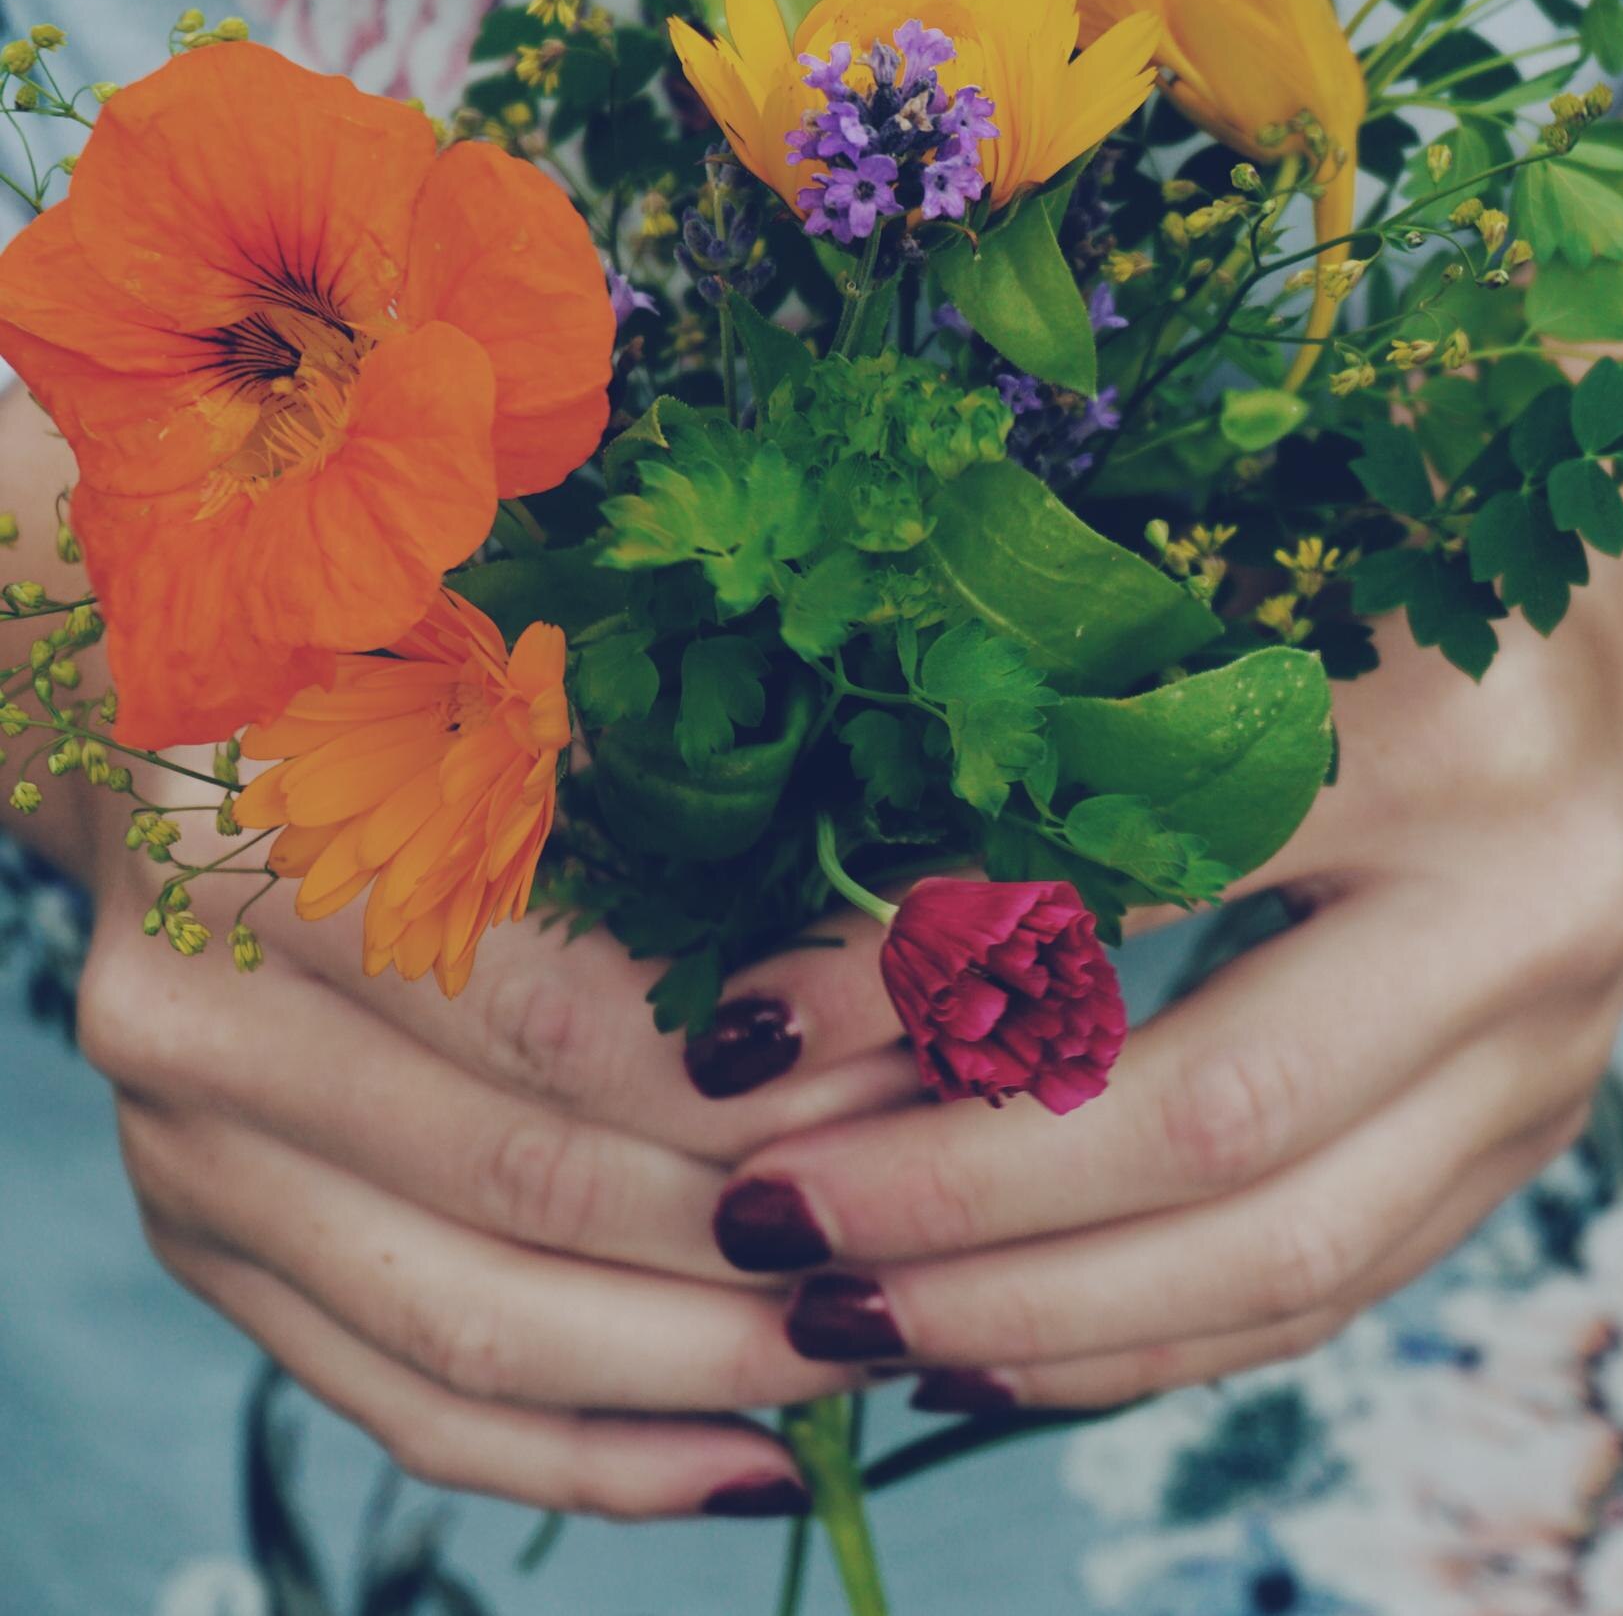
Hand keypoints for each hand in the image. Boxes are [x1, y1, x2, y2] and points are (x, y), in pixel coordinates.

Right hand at [0, 384, 918, 1518]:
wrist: (171, 724)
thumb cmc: (393, 671)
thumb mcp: (544, 692)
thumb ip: (710, 816)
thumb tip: (939, 944)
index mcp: (279, 842)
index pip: (575, 1022)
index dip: (772, 1083)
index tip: (930, 1104)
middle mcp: (199, 1016)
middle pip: (533, 1185)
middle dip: (760, 1235)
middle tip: (929, 1246)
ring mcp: (183, 1153)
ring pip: (472, 1324)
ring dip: (694, 1366)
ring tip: (862, 1357)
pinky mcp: (206, 1244)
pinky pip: (397, 1399)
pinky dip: (576, 1452)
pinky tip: (733, 1462)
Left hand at [703, 561, 1622, 1407]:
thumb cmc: (1405, 564)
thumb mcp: (1236, 592)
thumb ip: (1062, 734)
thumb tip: (816, 914)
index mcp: (1444, 731)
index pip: (1133, 885)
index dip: (919, 973)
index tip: (736, 1028)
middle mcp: (1527, 918)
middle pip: (1219, 1123)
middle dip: (960, 1203)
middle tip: (768, 1221)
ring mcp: (1551, 1057)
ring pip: (1285, 1259)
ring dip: (1037, 1316)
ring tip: (846, 1318)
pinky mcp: (1534, 1135)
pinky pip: (1333, 1289)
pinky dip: (1148, 1338)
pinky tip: (995, 1349)